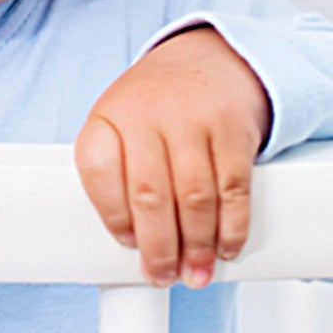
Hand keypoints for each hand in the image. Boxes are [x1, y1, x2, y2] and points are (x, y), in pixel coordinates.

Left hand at [74, 27, 271, 287]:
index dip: (113, 217)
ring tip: (196, 273)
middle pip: (149, 195)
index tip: (128, 245)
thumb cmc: (160, 105)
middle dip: (158, 247)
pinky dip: (232, 226)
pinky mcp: (234, 126)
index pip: (98, 172)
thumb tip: (134, 244)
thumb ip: (118, 173)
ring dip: (196, 245)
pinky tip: (227, 247)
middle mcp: (148, 112)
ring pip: (193, 197)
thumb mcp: (123, 125)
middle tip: (163, 276)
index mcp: (109, 116)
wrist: (213, 57)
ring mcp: (193, 117)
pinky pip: (233, 187)